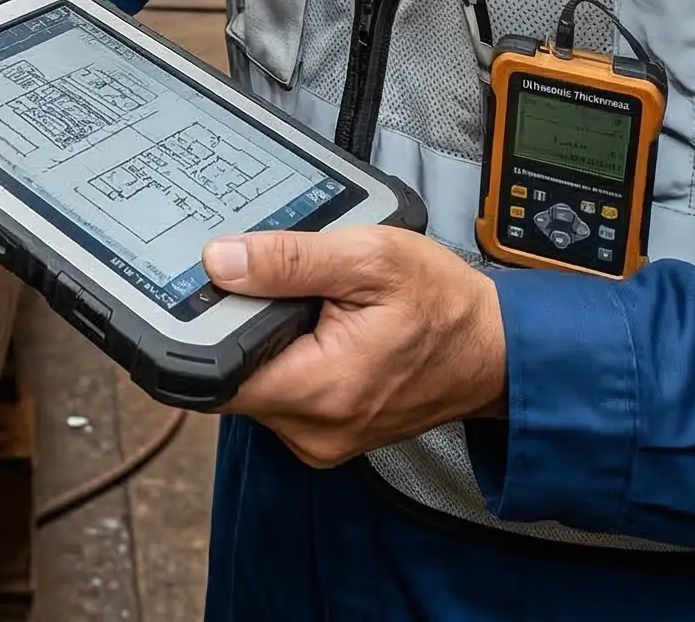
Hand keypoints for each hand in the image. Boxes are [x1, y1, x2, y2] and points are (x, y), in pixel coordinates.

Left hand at [207, 227, 506, 466]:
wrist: (493, 350)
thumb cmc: (442, 303)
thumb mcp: (368, 257)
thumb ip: (290, 260)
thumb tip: (221, 261)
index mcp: (320, 390)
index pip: (216, 373)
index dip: (201, 327)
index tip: (204, 287)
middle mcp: (313, 430)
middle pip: (230, 377)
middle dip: (236, 326)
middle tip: (266, 280)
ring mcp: (320, 438)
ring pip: (252, 385)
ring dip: (261, 341)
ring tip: (298, 299)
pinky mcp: (325, 433)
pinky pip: (280, 394)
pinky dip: (284, 357)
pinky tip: (309, 323)